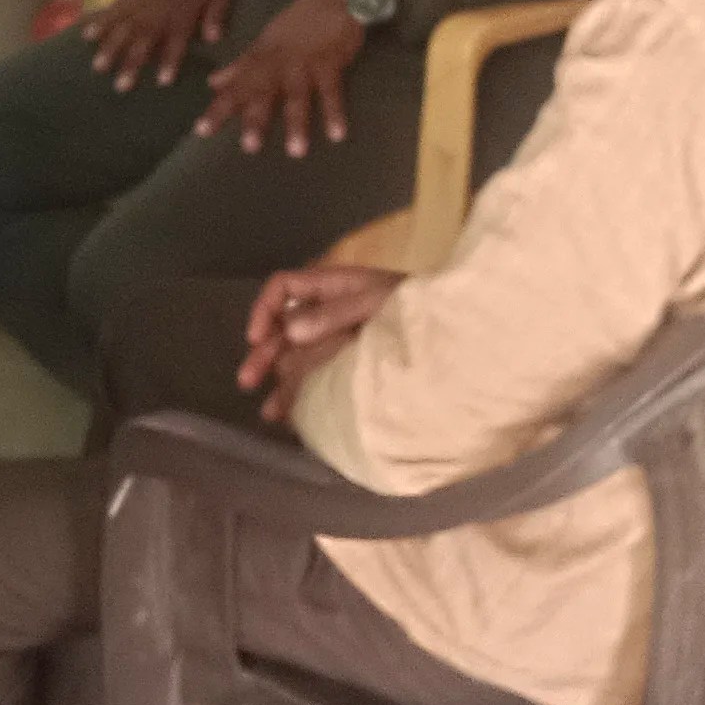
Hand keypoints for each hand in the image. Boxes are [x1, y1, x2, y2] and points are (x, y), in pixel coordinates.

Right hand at [82, 0, 241, 88]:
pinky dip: (104, 18)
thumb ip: (218, 10)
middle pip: (145, 31)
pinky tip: (89, 32)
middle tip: (119, 85)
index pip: (178, 32)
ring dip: (111, 43)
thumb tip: (211, 39)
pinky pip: (120, 2)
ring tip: (97, 65)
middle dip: (131, 59)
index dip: (170, 57)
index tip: (161, 81)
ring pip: (127, 19)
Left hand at [194, 0, 367, 156]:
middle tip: (249, 147)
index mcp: (260, 57)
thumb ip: (241, 65)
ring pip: (297, 96)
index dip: (219, 108)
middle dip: (255, 119)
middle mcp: (278, 62)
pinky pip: (332, 91)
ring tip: (295, 152)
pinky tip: (337, 135)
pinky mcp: (329, 62)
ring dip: (297, 124)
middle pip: (263, 92)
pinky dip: (334, 112)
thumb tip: (213, 83)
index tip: (202, 131)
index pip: (236, 86)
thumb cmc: (301, 20)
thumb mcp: (266, 40)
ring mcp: (304, 63)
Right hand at [239, 263, 402, 420]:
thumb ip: (335, 314)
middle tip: (248, 380)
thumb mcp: (377, 302)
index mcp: (333, 287)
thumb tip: (292, 330)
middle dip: (264, 354)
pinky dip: (304, 397)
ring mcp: (339, 342)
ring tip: (271, 413)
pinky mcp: (349, 367)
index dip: (265, 309)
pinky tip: (294, 418)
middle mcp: (330, 313)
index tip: (258, 338)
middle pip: (284, 329)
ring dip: (280, 383)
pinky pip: (318, 380)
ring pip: (297, 360)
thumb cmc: (416, 307)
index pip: (285, 288)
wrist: (456, 335)